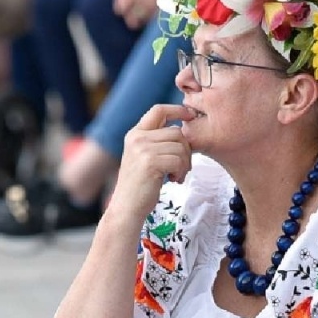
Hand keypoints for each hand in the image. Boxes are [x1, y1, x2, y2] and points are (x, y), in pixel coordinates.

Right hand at [111, 102, 193, 218]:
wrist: (126, 208)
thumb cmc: (140, 186)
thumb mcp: (144, 157)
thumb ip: (158, 142)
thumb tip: (183, 130)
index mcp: (135, 134)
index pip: (159, 110)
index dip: (178, 110)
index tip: (191, 116)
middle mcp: (137, 138)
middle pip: (176, 131)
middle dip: (186, 150)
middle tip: (182, 167)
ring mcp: (142, 149)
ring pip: (180, 146)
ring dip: (184, 163)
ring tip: (177, 176)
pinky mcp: (150, 162)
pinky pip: (178, 160)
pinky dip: (181, 172)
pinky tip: (173, 180)